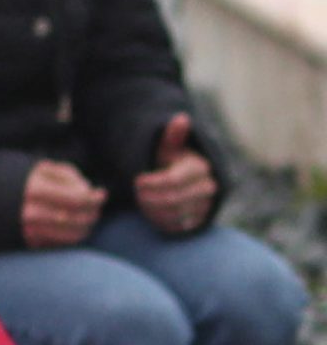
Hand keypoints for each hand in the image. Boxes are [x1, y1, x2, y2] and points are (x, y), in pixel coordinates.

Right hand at [22, 159, 105, 248]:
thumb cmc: (18, 179)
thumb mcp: (40, 168)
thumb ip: (68, 175)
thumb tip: (88, 191)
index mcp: (35, 190)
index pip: (77, 199)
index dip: (94, 198)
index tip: (101, 194)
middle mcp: (31, 213)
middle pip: (77, 219)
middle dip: (93, 213)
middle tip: (96, 206)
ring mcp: (29, 230)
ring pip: (72, 235)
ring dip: (86, 227)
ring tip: (86, 217)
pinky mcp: (27, 242)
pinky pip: (60, 244)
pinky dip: (71, 236)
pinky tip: (71, 226)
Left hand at [135, 112, 217, 233]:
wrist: (183, 180)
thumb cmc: (171, 160)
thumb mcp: (169, 147)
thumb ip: (173, 136)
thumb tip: (181, 118)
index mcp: (201, 167)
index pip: (175, 180)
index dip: (153, 182)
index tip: (137, 180)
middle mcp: (208, 188)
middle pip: (174, 199)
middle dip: (150, 197)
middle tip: (136, 193)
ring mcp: (205, 206)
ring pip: (175, 214)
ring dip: (152, 209)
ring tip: (141, 200)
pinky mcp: (198, 221)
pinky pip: (177, 226)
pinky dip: (160, 221)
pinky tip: (149, 211)